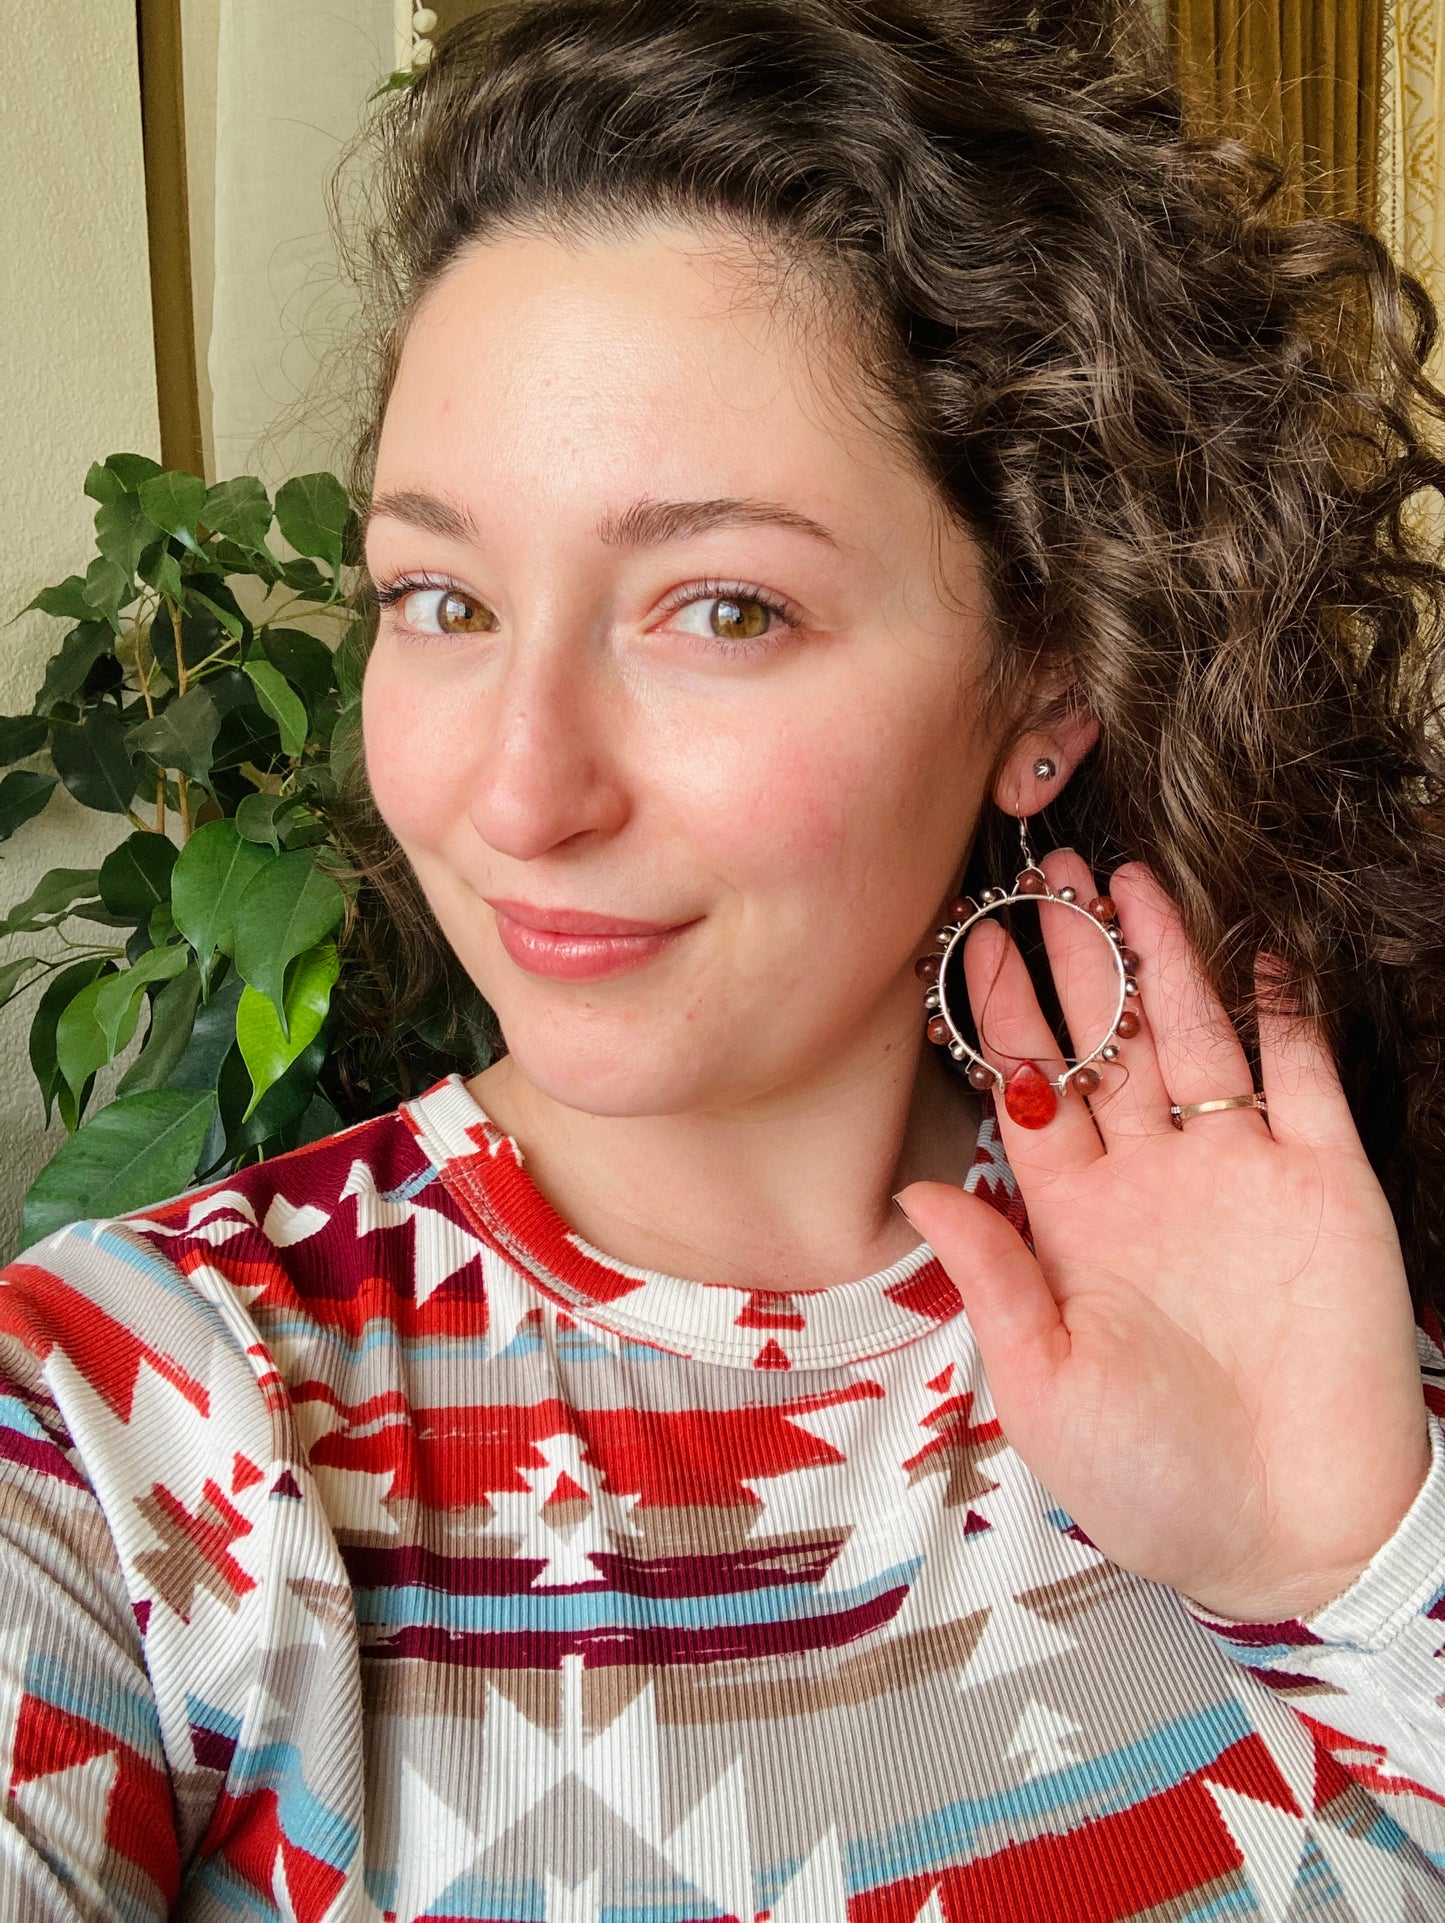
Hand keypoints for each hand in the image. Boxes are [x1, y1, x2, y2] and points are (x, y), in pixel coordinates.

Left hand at [898, 855, 1430, 1622]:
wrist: (1295, 1536)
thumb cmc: (1155, 1481)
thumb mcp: (1046, 1384)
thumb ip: (994, 1276)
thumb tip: (913, 1192)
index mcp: (1078, 1222)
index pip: (1032, 1090)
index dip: (1002, 1013)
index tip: (968, 938)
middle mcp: (1153, 1181)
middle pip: (1106, 1041)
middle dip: (1073, 957)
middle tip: (1042, 872)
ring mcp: (1239, 1174)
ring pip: (1195, 1035)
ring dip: (1165, 958)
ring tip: (1126, 881)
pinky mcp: (1324, 1183)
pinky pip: (1304, 1075)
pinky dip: (1285, 1010)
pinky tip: (1257, 948)